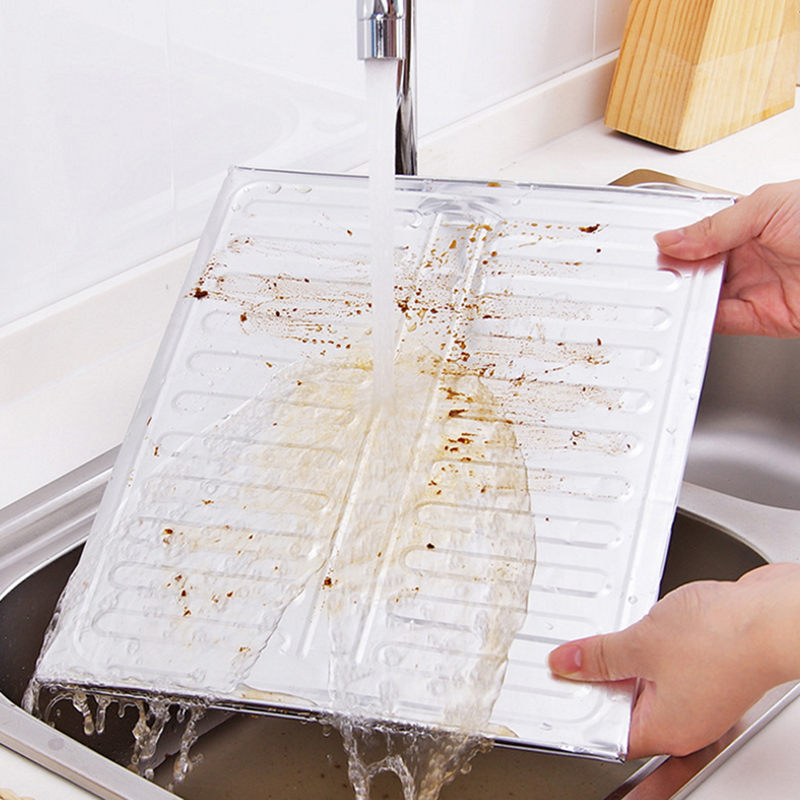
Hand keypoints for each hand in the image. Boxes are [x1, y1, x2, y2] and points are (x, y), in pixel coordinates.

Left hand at [548, 564, 799, 758]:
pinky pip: (669, 660)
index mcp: (666, 728)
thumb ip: (598, 656)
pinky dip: (651, 643)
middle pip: (626, 704)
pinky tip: (644, 621)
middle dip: (600, 676)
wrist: (774, 613)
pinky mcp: (712, 666)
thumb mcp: (640, 644)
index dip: (580, 705)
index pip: (609, 731)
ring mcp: (701, 693)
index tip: (559, 681)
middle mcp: (687, 718)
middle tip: (577, 651)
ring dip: (626, 655)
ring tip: (610, 630)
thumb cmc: (723, 638)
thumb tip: (566, 664)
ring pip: (648, 678)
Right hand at [655, 180, 799, 336]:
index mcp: (750, 222)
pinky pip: (723, 321)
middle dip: (676, 271)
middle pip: (699, 268)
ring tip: (670, 291)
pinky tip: (692, 312)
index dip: (676, 241)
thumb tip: (672, 238)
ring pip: (706, 296)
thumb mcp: (769, 207)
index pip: (700, 234)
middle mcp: (751, 256)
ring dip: (687, 297)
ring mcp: (756, 287)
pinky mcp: (763, 317)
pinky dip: (704, 321)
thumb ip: (715, 226)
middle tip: (655, 272)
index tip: (654, 248)